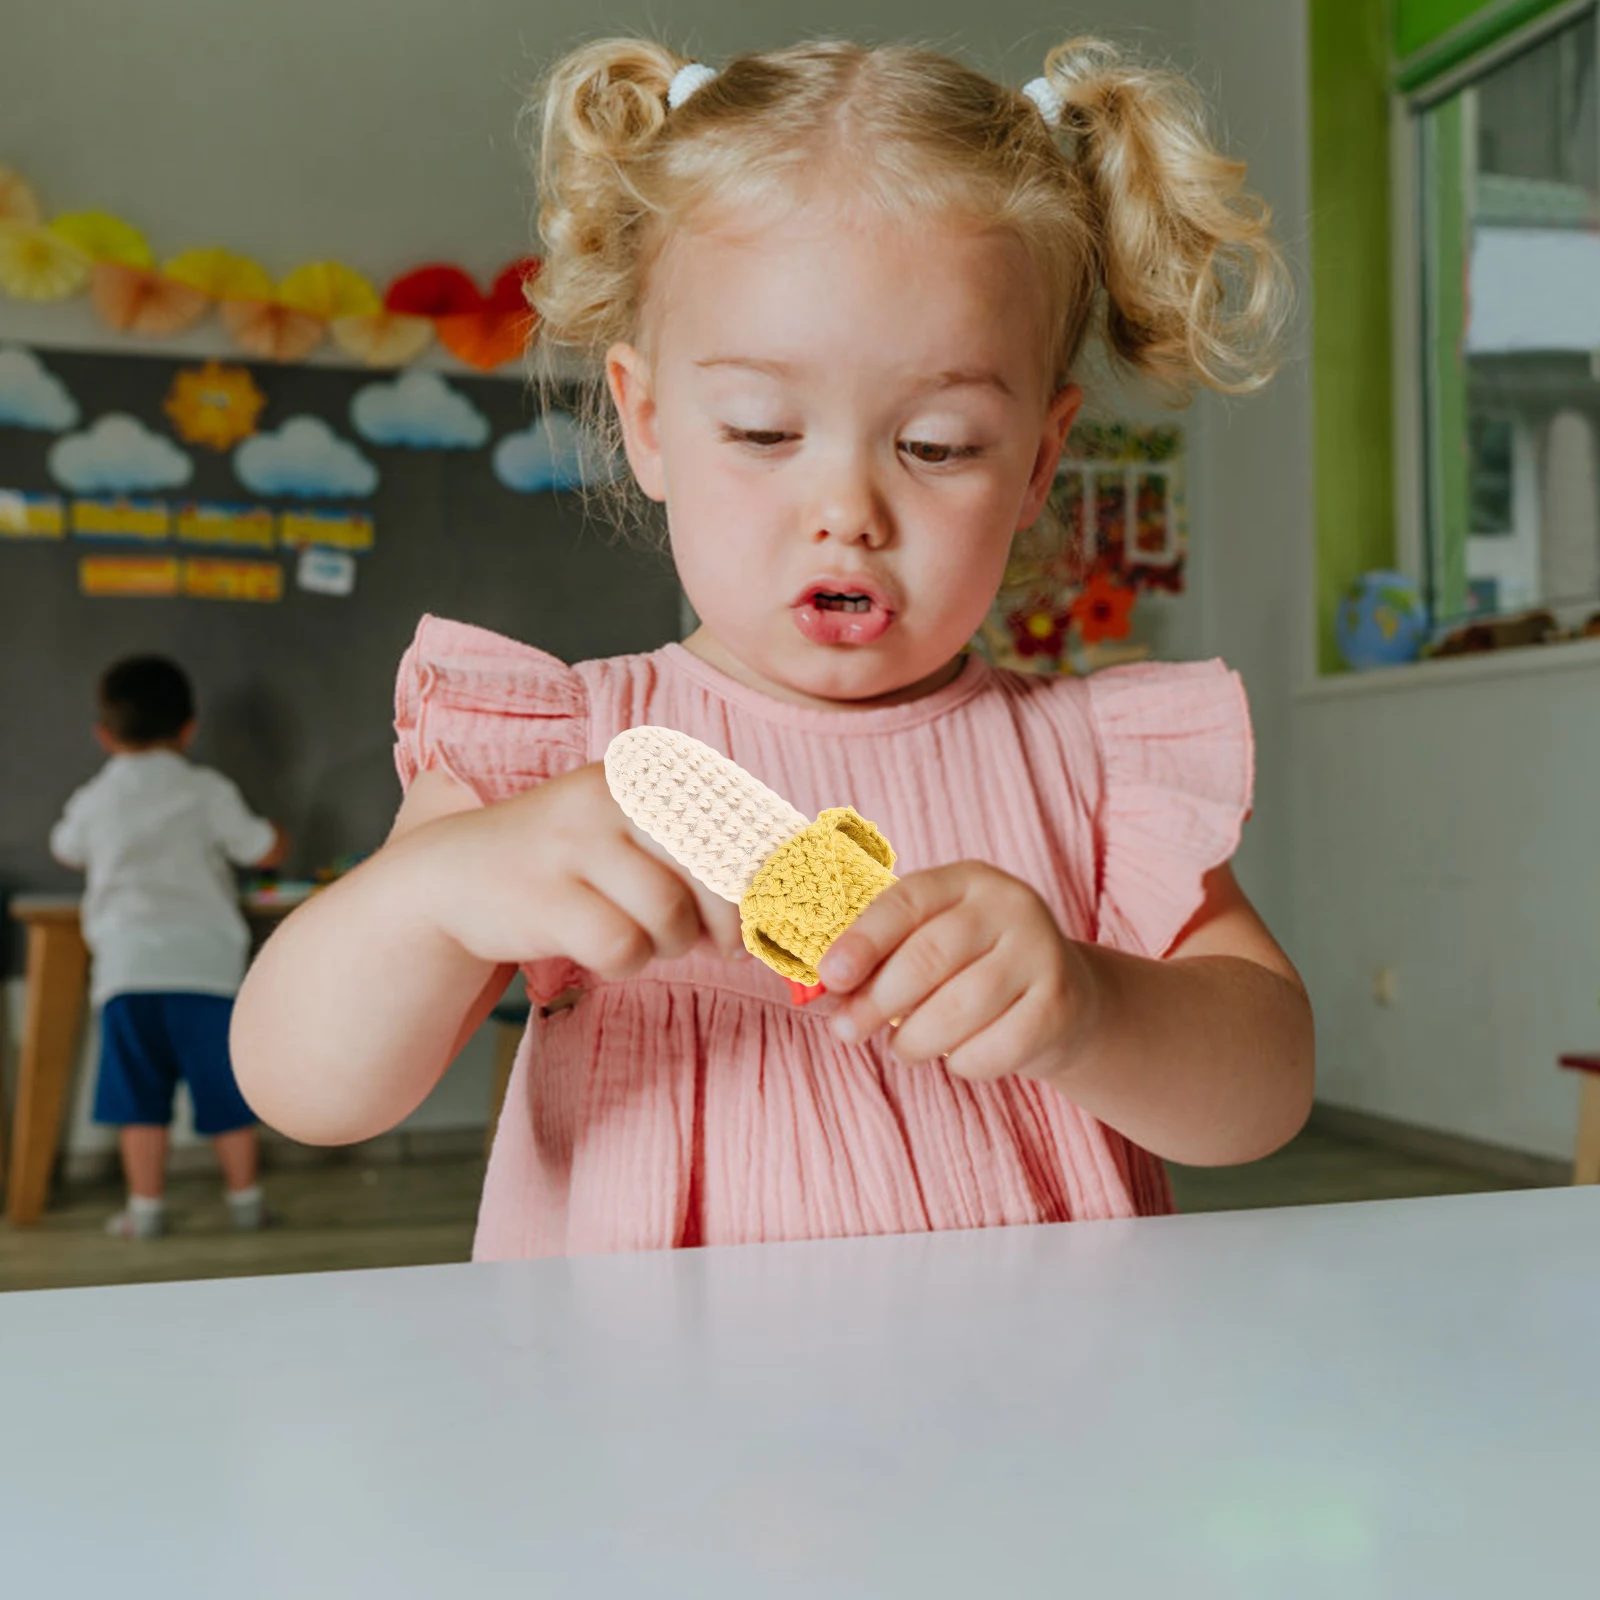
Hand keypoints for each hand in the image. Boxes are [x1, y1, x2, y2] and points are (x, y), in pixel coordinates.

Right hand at [406, 762, 744, 977]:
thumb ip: (707, 848)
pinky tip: (604, 948)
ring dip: (670, 944)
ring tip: (645, 939)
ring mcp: (574, 841)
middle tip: (721, 945)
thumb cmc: (570, 861)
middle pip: (716, 869)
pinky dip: (626, 961)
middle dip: (729, 921)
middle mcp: (614, 794)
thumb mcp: (637, 832)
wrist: (453, 875)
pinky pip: (622, 946)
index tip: (763, 914)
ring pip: (670, 914)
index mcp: (647, 772)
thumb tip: (786, 894)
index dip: (765, 881)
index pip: (741, 824)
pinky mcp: (543, 894)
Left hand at [816, 862, 1099, 1082]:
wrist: (1063, 1000)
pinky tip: (957, 1057)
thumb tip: (829, 991)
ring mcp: (1041, 952)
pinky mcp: (1060, 1005)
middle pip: (929, 956)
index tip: (830, 976)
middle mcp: (1010, 905)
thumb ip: (884, 956)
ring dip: (916, 1039)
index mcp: (967, 880)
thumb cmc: (973, 969)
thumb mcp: (933, 941)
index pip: (906, 901)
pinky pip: (996, 1047)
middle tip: (846, 1030)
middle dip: (877, 1000)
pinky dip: (964, 1063)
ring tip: (904, 1048)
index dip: (862, 940)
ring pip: (960, 1007)